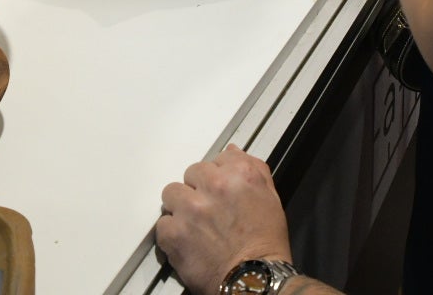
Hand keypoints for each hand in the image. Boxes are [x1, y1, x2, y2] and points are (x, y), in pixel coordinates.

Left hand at [156, 146, 293, 294]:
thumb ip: (252, 168)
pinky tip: (188, 241)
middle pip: (191, 174)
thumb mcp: (270, 197)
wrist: (255, 279)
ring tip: (195, 225)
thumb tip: (232, 153)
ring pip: (172, 193)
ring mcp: (191, 209)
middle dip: (197, 190)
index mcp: (239, 174)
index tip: (218, 192)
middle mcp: (214, 186)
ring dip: (181, 207)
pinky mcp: (174, 232)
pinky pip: (163, 223)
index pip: (215, 160)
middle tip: (208, 210)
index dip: (216, 178)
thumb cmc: (265, 242)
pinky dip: (172, 233)